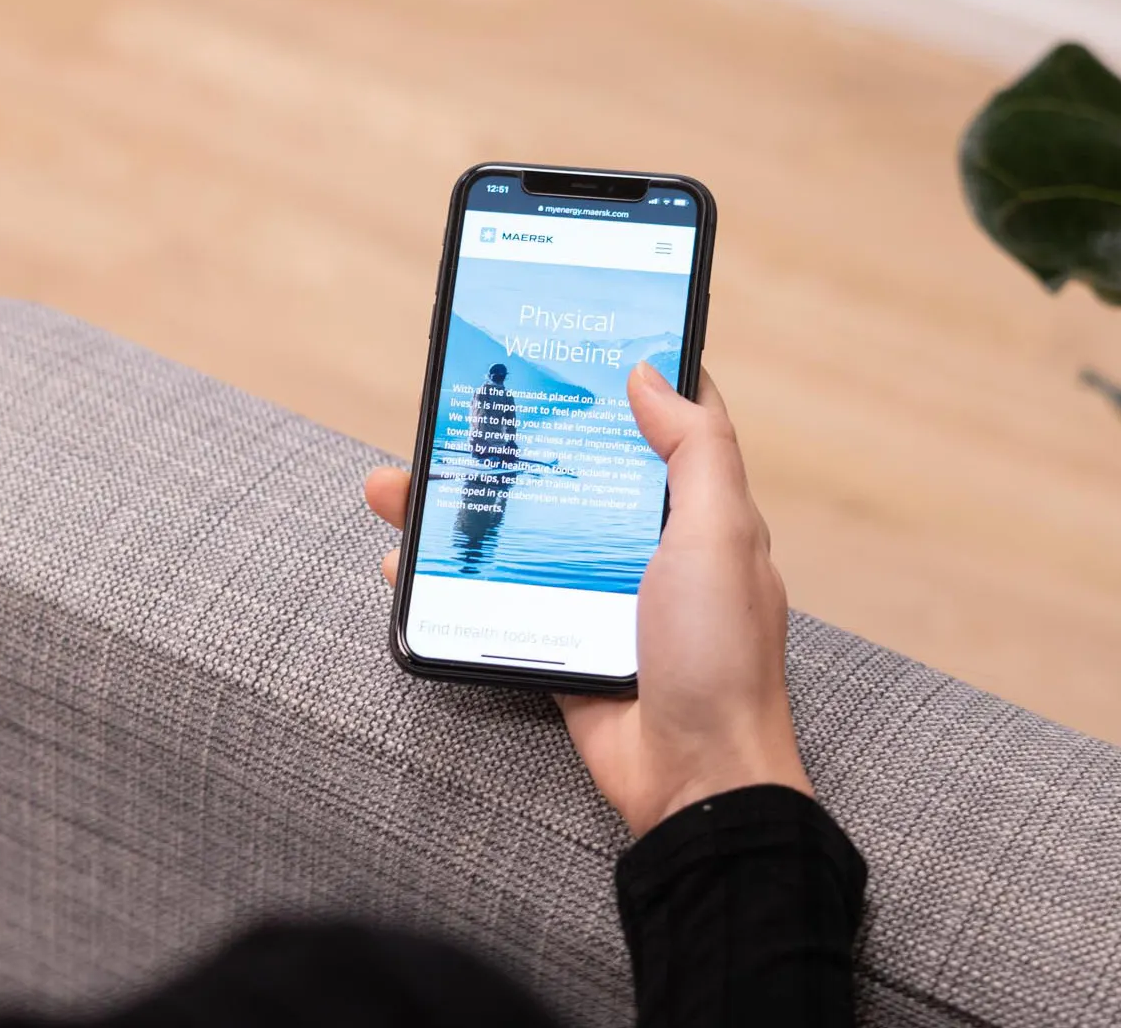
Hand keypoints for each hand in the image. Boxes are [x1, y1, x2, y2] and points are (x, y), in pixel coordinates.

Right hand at [363, 363, 810, 835]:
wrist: (695, 778)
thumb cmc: (722, 658)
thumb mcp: (719, 536)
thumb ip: (695, 451)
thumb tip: (648, 373)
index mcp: (694, 511)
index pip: (657, 424)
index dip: (618, 380)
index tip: (565, 341)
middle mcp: (644, 543)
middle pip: (563, 474)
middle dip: (504, 443)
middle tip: (449, 412)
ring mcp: (596, 591)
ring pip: (518, 530)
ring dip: (457, 506)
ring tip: (398, 484)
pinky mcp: (558, 637)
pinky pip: (497, 594)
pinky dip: (450, 576)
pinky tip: (407, 561)